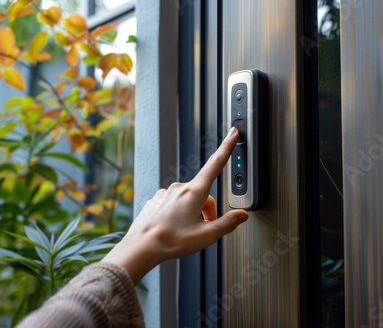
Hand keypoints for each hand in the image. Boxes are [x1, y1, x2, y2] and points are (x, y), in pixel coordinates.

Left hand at [102, 127, 247, 283]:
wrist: (141, 247)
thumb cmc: (171, 241)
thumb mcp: (206, 236)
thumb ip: (227, 223)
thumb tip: (242, 215)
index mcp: (194, 192)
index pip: (216, 164)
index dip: (227, 147)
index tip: (233, 133)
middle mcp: (180, 188)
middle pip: (204, 195)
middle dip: (207, 211)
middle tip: (202, 230)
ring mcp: (166, 193)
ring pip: (188, 200)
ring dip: (192, 214)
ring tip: (184, 232)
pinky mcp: (156, 200)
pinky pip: (174, 204)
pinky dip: (178, 214)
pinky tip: (172, 228)